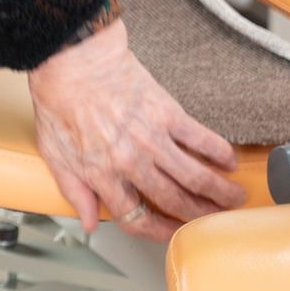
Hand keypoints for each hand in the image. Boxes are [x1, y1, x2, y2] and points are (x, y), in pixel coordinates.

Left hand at [26, 17, 246, 239]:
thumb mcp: (54, 153)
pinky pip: (202, 139)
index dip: (160, 232)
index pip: (137, 218)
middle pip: (174, 201)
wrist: (72, 57)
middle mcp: (131, 162)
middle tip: (216, 219)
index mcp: (103, 175)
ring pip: (195, 176)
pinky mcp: (167, 113)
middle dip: (199, 215)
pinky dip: (219, 152)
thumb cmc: (59, 99)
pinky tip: (229, 161)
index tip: (174, 232)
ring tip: (235, 197)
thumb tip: (89, 222)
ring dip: (219, 191)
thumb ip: (74, 191)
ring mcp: (152, 139)